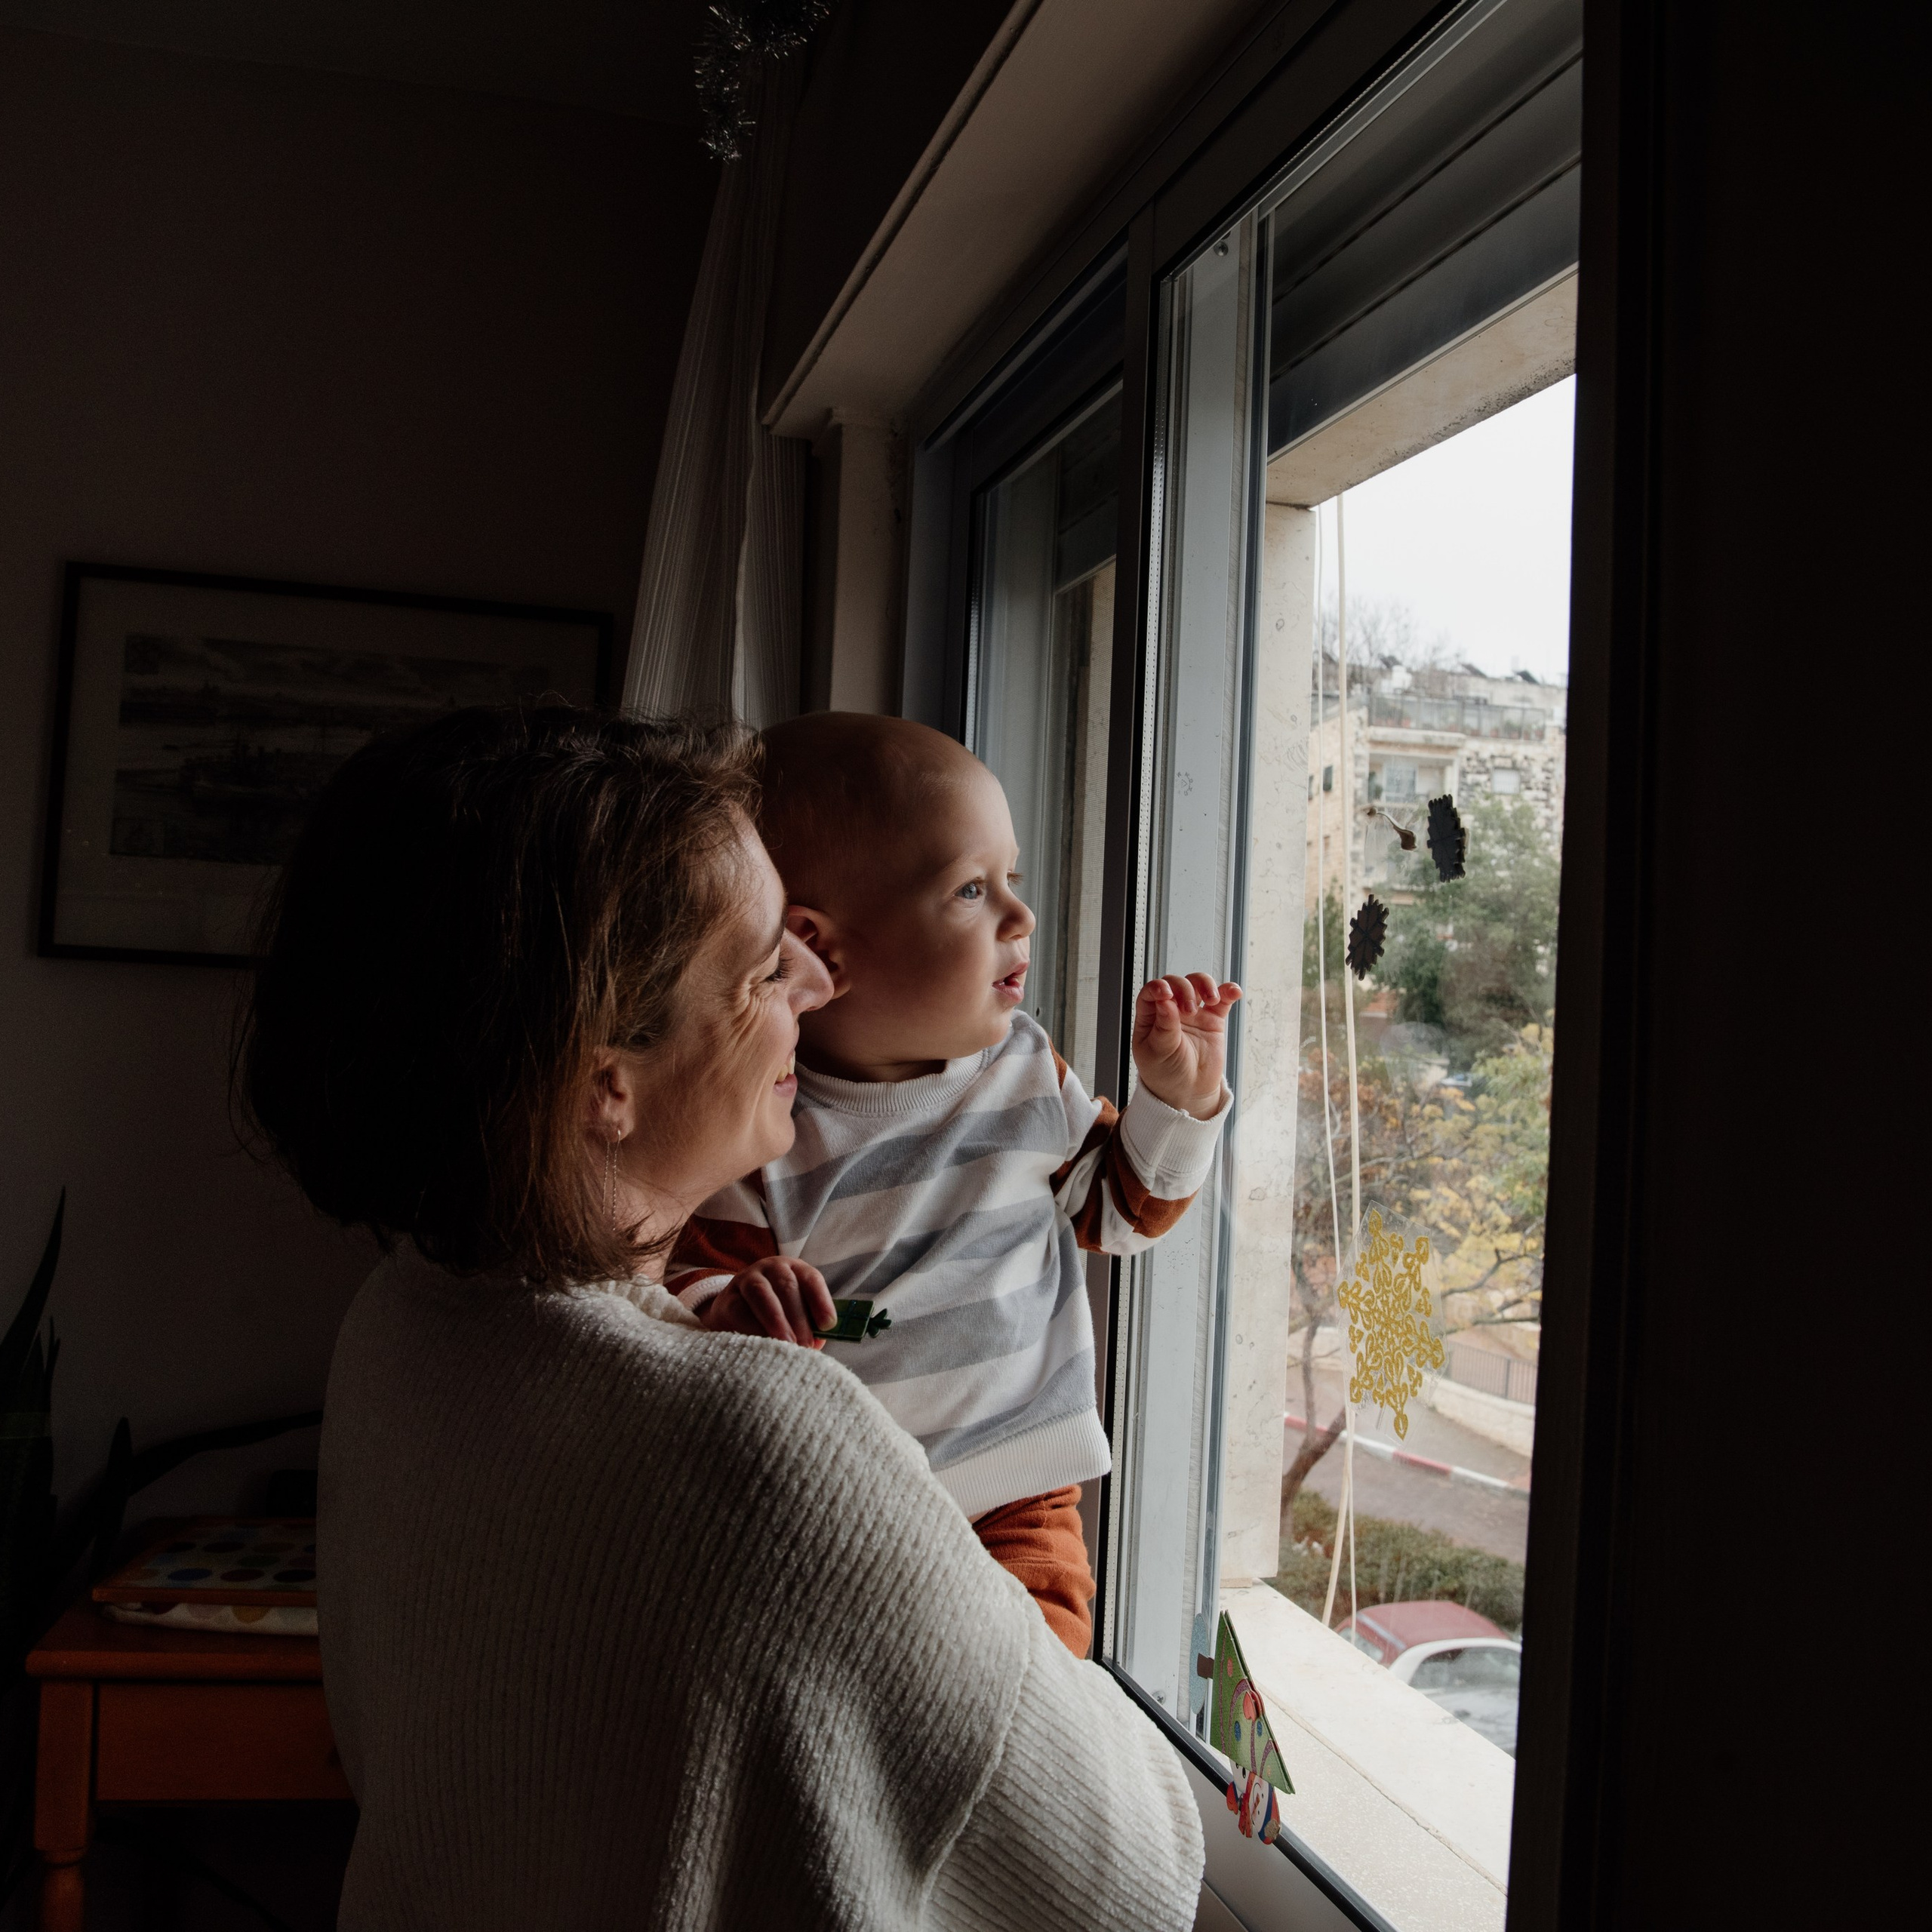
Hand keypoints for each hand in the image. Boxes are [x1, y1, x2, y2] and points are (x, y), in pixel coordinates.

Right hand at [700, 1259, 836, 1348]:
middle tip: (806, 1345)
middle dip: (799, 1318)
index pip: (811, 1279)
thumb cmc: (777, 1313)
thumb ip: (809, 1325)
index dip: (821, 1301)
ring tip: (787, 1343)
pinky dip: (752, 1328)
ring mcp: (746, 1280)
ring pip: (762, 1293)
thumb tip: (816, 1343)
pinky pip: (739, 1311)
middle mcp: (772, 1268)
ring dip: (776, 1320)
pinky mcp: (727, 1299)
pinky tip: (762, 1344)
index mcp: (795, 1269)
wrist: (734, 1311)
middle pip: (787, 1286)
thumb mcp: (796, 1313)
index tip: (828, 1325)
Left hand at [1132, 974, 1240, 1117]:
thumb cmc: (1166, 1072)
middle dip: (1185, 990)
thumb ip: (1164, 1026)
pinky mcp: (1213, 1019)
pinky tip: (1234, 992)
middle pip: (1177, 983)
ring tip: (1211, 1000)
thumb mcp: (1159, 1052)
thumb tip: (1165, 1000)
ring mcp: (1193, 1013)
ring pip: (1199, 984)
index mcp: (1151, 1016)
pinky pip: (1222, 999)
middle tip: (1189, 1010)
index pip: (1151, 992)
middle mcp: (1171, 1010)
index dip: (1158, 987)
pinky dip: (1229, 991)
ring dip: (1206, 985)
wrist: (1188, 1091)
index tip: (1166, 993)